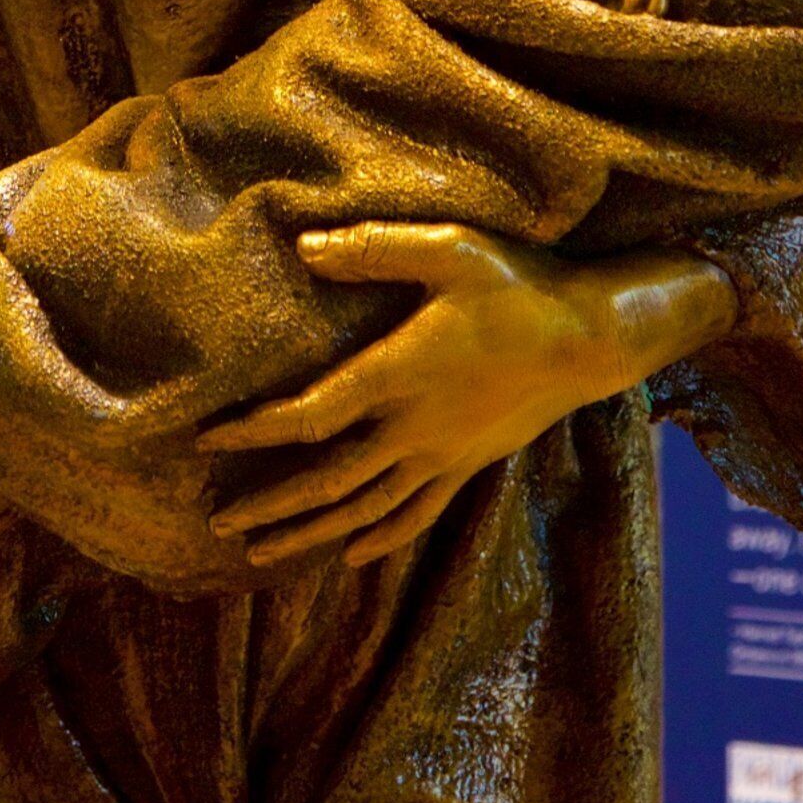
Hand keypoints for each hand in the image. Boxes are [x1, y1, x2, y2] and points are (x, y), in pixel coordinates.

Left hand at [200, 226, 735, 568]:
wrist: (595, 336)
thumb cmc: (520, 285)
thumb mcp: (449, 249)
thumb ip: (373, 249)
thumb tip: (303, 247)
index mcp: (398, 373)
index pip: (309, 413)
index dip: (255, 430)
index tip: (208, 440)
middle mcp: (415, 427)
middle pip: (328, 480)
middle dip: (270, 503)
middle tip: (217, 522)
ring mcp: (443, 454)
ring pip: (366, 509)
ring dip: (312, 532)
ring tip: (261, 551)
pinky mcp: (469, 465)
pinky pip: (417, 515)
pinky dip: (381, 538)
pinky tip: (353, 555)